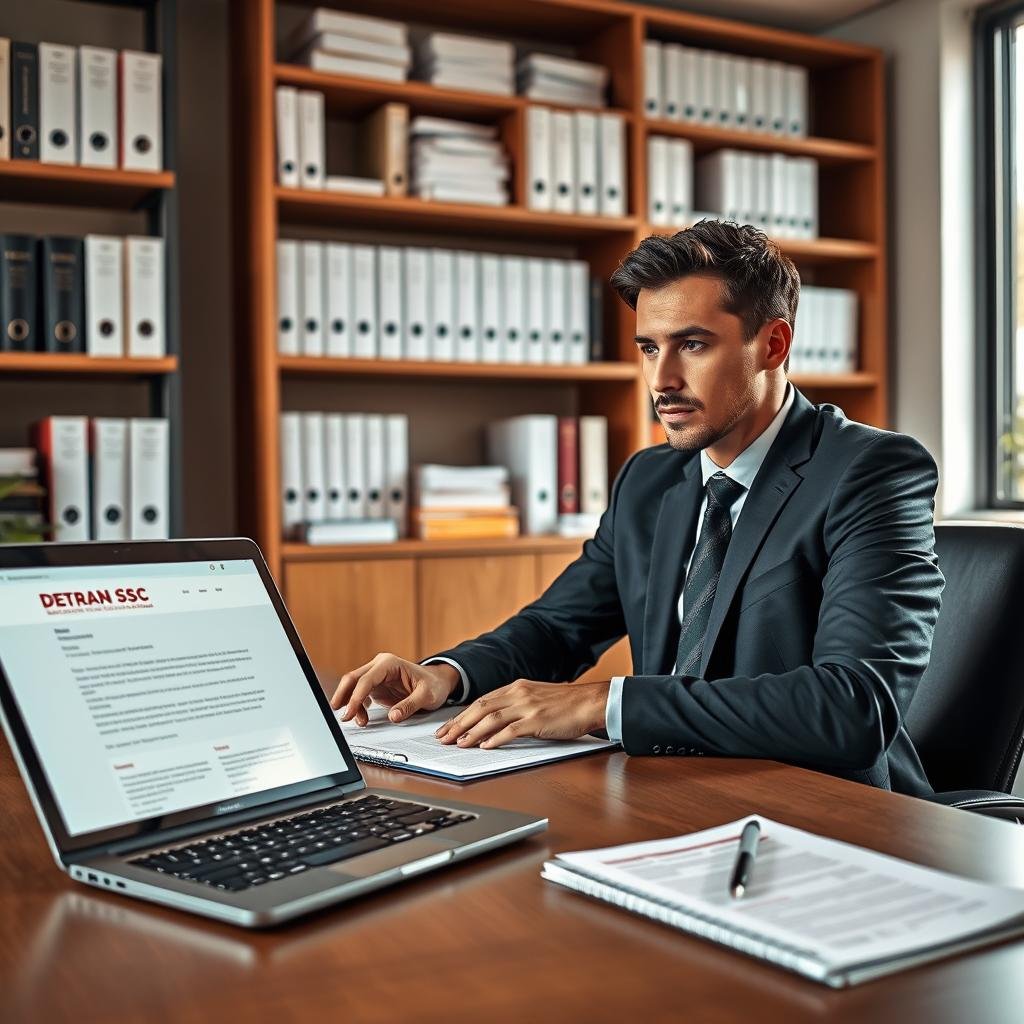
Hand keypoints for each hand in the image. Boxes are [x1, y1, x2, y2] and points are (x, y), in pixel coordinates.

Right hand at [330, 654, 459, 726]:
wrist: (438, 682)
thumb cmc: (434, 685)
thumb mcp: (427, 695)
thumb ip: (410, 705)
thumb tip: (393, 716)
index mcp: (390, 663)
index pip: (366, 679)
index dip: (356, 697)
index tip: (351, 712)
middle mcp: (380, 666)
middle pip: (353, 678)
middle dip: (344, 697)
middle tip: (342, 716)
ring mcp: (376, 676)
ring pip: (353, 687)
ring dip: (351, 704)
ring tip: (360, 721)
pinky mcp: (376, 686)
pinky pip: (360, 694)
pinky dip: (357, 706)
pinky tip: (361, 717)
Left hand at [434, 679, 609, 748]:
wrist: (590, 702)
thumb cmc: (567, 704)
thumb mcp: (537, 697)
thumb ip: (517, 704)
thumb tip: (496, 720)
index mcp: (517, 687)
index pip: (482, 701)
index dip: (462, 715)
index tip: (449, 727)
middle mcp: (518, 693)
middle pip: (480, 708)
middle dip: (459, 724)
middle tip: (444, 738)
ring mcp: (527, 706)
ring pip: (491, 718)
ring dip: (471, 732)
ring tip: (459, 744)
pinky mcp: (537, 720)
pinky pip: (511, 730)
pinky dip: (495, 739)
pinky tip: (485, 746)